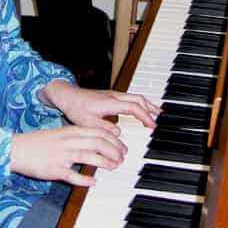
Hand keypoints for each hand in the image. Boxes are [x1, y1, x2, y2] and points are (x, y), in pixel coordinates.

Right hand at [10, 125, 126, 186]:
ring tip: (114, 167)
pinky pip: (72, 175)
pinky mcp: (55, 170)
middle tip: (122, 158)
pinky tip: (93, 183)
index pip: (99, 132)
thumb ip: (80, 136)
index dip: (114, 140)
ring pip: (89, 156)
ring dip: (105, 162)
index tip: (122, 147)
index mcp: (71, 131)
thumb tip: (98, 139)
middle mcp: (69, 141)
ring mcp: (62, 155)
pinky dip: (85, 179)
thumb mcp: (62, 134)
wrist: (17, 149)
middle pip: (98, 142)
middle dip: (114, 150)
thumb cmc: (40, 142)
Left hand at [41, 80, 159, 130]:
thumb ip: (104, 128)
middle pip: (138, 99)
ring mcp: (113, 95)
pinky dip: (139, 103)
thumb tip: (119, 132)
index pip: (133, 108)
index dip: (145, 117)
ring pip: (135, 97)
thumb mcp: (87, 123)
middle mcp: (114, 96)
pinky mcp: (110, 96)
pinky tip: (140, 110)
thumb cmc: (76, 108)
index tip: (153, 126)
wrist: (66, 95)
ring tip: (156, 113)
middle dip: (151, 108)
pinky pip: (130, 98)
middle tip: (161, 118)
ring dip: (147, 104)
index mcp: (110, 102)